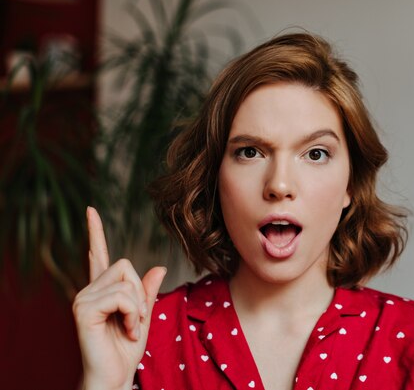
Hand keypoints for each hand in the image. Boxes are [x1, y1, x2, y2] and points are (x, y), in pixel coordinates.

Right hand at [73, 207, 166, 389]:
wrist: (115, 377)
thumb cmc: (126, 351)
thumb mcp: (144, 316)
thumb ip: (148, 292)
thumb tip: (159, 267)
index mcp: (102, 290)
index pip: (97, 255)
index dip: (95, 232)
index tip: (91, 210)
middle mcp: (89, 290)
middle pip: (126, 265)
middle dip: (140, 293)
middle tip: (136, 320)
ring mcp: (83, 299)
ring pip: (126, 281)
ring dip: (138, 307)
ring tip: (130, 327)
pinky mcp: (84, 310)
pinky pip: (122, 296)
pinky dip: (133, 314)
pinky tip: (127, 330)